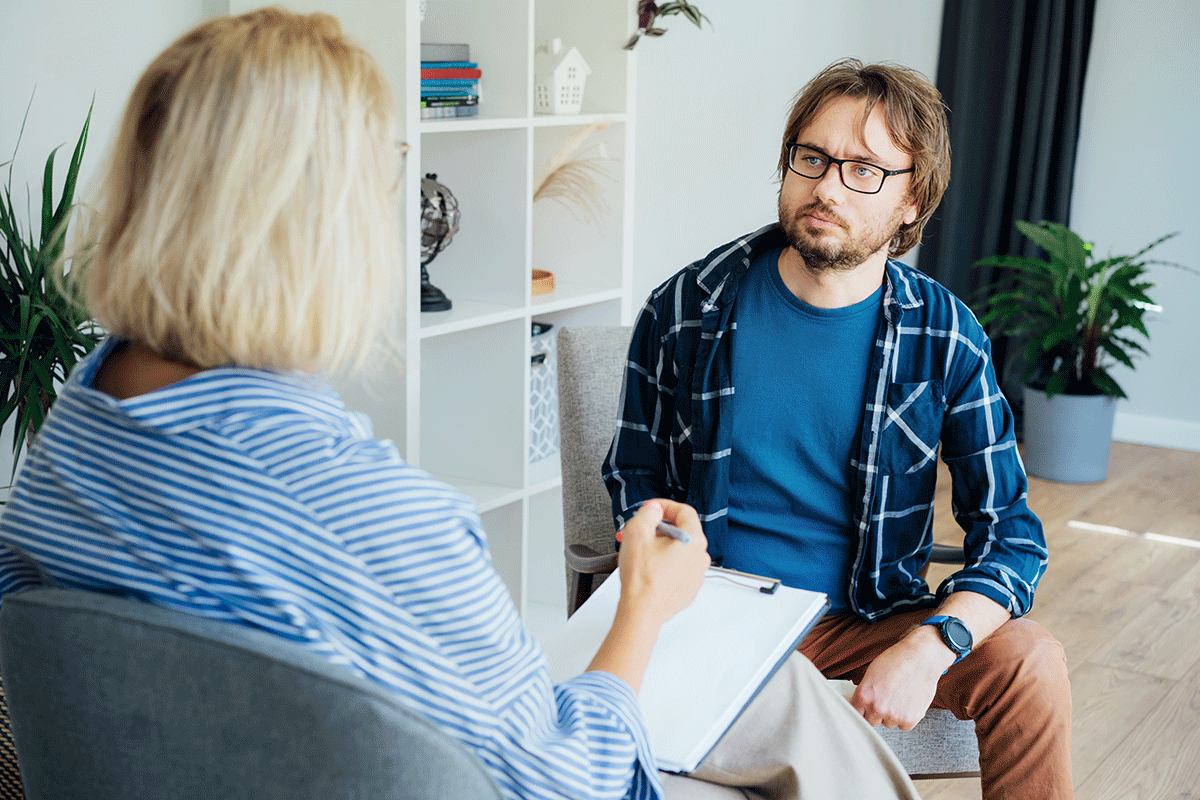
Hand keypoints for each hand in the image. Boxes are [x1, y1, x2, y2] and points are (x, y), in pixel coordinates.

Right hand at [616, 499, 709, 628]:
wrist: (641, 611)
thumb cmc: (641, 578)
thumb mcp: (637, 532)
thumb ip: (648, 513)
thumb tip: (654, 509)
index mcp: (693, 540)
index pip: (684, 511)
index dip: (665, 506)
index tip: (651, 509)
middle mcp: (700, 557)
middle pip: (682, 531)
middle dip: (659, 529)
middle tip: (640, 532)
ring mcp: (696, 575)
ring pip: (679, 551)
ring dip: (661, 547)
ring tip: (640, 552)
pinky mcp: (688, 588)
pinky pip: (678, 568)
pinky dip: (665, 564)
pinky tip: (648, 569)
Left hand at [849, 625, 954, 729]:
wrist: (921, 658)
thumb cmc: (897, 660)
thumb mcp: (871, 672)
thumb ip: (864, 691)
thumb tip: (860, 704)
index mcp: (864, 695)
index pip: (856, 712)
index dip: (861, 709)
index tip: (865, 709)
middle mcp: (877, 708)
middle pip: (871, 720)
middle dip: (877, 712)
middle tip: (886, 698)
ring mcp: (894, 715)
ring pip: (888, 723)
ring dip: (892, 715)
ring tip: (900, 696)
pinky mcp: (910, 720)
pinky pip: (903, 726)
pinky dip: (906, 717)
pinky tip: (908, 702)